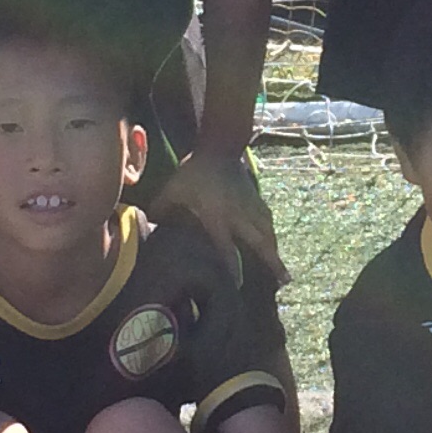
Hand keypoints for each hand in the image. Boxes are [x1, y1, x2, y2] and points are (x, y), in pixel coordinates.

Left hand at [149, 147, 283, 290]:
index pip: (226, 246)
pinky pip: (268, 221)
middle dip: (272, 262)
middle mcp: (239, 214)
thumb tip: (147, 223)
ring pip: (268, 233)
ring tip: (284, 274)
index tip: (238, 286)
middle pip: (259, 242)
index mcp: (217, 215)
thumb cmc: (194, 170)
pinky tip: (275, 246)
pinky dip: (272, 236)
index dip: (232, 267)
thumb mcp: (174, 188)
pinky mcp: (257, 200)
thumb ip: (162, 207)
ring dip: (276, 252)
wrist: (220, 146)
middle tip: (284, 282)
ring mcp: (251, 207)